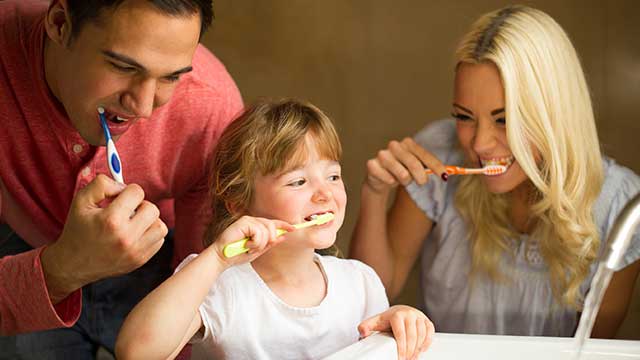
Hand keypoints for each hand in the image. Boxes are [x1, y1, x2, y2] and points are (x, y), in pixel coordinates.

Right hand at [41, 175, 167, 301]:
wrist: (72, 264)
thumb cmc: (78, 229)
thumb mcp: (81, 201)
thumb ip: (102, 184)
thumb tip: (123, 184)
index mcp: (111, 220)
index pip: (137, 192)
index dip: (127, 191)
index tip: (119, 198)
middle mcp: (126, 238)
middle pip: (152, 209)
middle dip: (140, 205)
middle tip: (127, 210)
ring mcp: (134, 252)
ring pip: (160, 226)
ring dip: (149, 221)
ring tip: (133, 222)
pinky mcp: (140, 260)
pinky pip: (159, 240)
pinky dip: (150, 234)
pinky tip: (135, 234)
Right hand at [209, 215, 295, 268]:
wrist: (222, 258)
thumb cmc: (237, 254)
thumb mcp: (257, 251)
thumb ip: (269, 244)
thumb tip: (283, 237)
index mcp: (256, 226)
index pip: (273, 223)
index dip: (284, 225)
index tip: (294, 229)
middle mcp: (253, 221)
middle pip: (273, 226)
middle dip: (270, 239)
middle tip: (258, 248)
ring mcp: (248, 220)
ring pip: (267, 230)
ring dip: (259, 244)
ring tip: (249, 247)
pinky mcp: (243, 222)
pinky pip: (259, 231)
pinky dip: (255, 242)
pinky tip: (246, 244)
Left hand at [358, 305, 434, 359]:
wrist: (399, 311)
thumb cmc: (388, 319)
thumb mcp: (376, 322)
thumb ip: (366, 326)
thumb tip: (362, 332)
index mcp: (396, 314)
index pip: (400, 333)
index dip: (401, 347)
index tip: (400, 357)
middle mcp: (409, 314)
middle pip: (412, 335)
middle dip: (410, 351)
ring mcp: (418, 316)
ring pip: (422, 334)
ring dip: (418, 348)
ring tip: (413, 358)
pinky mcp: (426, 320)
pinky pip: (430, 331)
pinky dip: (427, 342)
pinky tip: (421, 349)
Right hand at [365, 138, 445, 193]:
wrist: (379, 178)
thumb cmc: (401, 170)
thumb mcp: (415, 168)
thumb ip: (428, 168)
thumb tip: (447, 174)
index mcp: (407, 143)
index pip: (424, 155)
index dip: (436, 166)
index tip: (445, 177)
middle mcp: (394, 145)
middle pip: (414, 164)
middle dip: (421, 177)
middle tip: (422, 183)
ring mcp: (382, 154)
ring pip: (402, 174)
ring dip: (405, 181)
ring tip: (401, 179)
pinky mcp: (372, 164)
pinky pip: (388, 179)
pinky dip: (391, 182)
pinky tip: (388, 179)